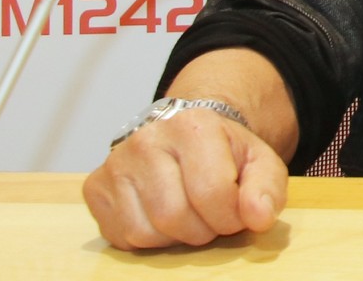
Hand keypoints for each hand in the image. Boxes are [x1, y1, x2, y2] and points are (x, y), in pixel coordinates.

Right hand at [82, 106, 288, 249]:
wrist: (187, 136)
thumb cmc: (225, 154)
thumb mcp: (259, 162)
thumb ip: (267, 188)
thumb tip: (258, 217)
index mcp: (193, 124)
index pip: (212, 193)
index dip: (231, 216)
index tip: (237, 212)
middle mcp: (146, 139)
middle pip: (175, 216)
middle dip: (203, 229)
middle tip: (212, 216)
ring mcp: (115, 164)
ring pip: (147, 232)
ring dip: (176, 237)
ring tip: (189, 214)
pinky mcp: (95, 188)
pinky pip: (123, 237)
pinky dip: (149, 238)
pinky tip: (162, 215)